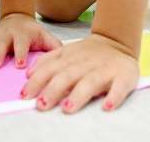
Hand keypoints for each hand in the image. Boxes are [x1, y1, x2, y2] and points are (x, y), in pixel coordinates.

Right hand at [0, 12, 60, 68]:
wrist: (18, 18)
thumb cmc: (32, 32)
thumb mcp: (45, 36)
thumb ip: (53, 47)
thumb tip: (63, 58)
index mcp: (23, 36)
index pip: (22, 45)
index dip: (21, 54)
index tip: (20, 65)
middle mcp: (8, 34)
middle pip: (2, 45)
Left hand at [23, 33, 138, 113]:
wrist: (117, 41)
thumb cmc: (88, 53)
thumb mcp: (66, 52)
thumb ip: (48, 61)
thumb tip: (28, 74)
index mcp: (70, 58)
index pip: (50, 69)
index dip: (37, 81)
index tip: (25, 95)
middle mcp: (85, 64)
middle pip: (67, 76)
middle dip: (53, 90)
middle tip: (42, 104)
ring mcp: (105, 70)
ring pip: (90, 82)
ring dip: (78, 95)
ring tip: (68, 108)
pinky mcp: (124, 76)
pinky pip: (120, 87)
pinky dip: (114, 96)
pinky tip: (107, 106)